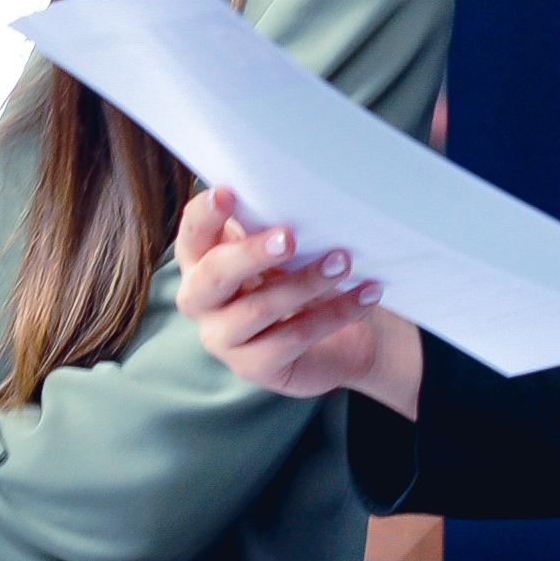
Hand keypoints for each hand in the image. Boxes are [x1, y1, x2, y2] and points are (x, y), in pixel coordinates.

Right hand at [175, 189, 423, 417]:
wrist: (338, 337)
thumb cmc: (298, 277)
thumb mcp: (280, 250)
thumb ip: (269, 226)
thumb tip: (288, 192)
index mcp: (200, 261)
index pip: (193, 235)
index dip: (204, 215)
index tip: (227, 193)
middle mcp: (201, 301)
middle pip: (214, 275)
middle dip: (251, 253)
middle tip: (287, 236)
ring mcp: (223, 338)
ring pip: (260, 308)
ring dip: (306, 281)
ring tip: (343, 261)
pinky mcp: (254, 368)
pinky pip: (296, 337)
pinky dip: (336, 312)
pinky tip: (366, 295)